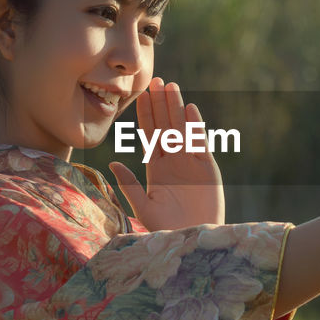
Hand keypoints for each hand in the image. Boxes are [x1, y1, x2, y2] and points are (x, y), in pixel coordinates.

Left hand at [108, 77, 224, 230]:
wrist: (193, 239)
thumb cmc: (167, 228)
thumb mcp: (144, 207)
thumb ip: (129, 184)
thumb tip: (111, 163)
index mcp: (157, 167)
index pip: (150, 134)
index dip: (146, 114)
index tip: (140, 94)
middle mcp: (174, 160)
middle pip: (166, 125)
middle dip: (161, 103)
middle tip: (156, 80)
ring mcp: (191, 162)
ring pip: (182, 128)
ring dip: (176, 108)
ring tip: (171, 86)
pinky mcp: (207, 167)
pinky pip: (199, 142)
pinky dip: (195, 126)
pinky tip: (189, 109)